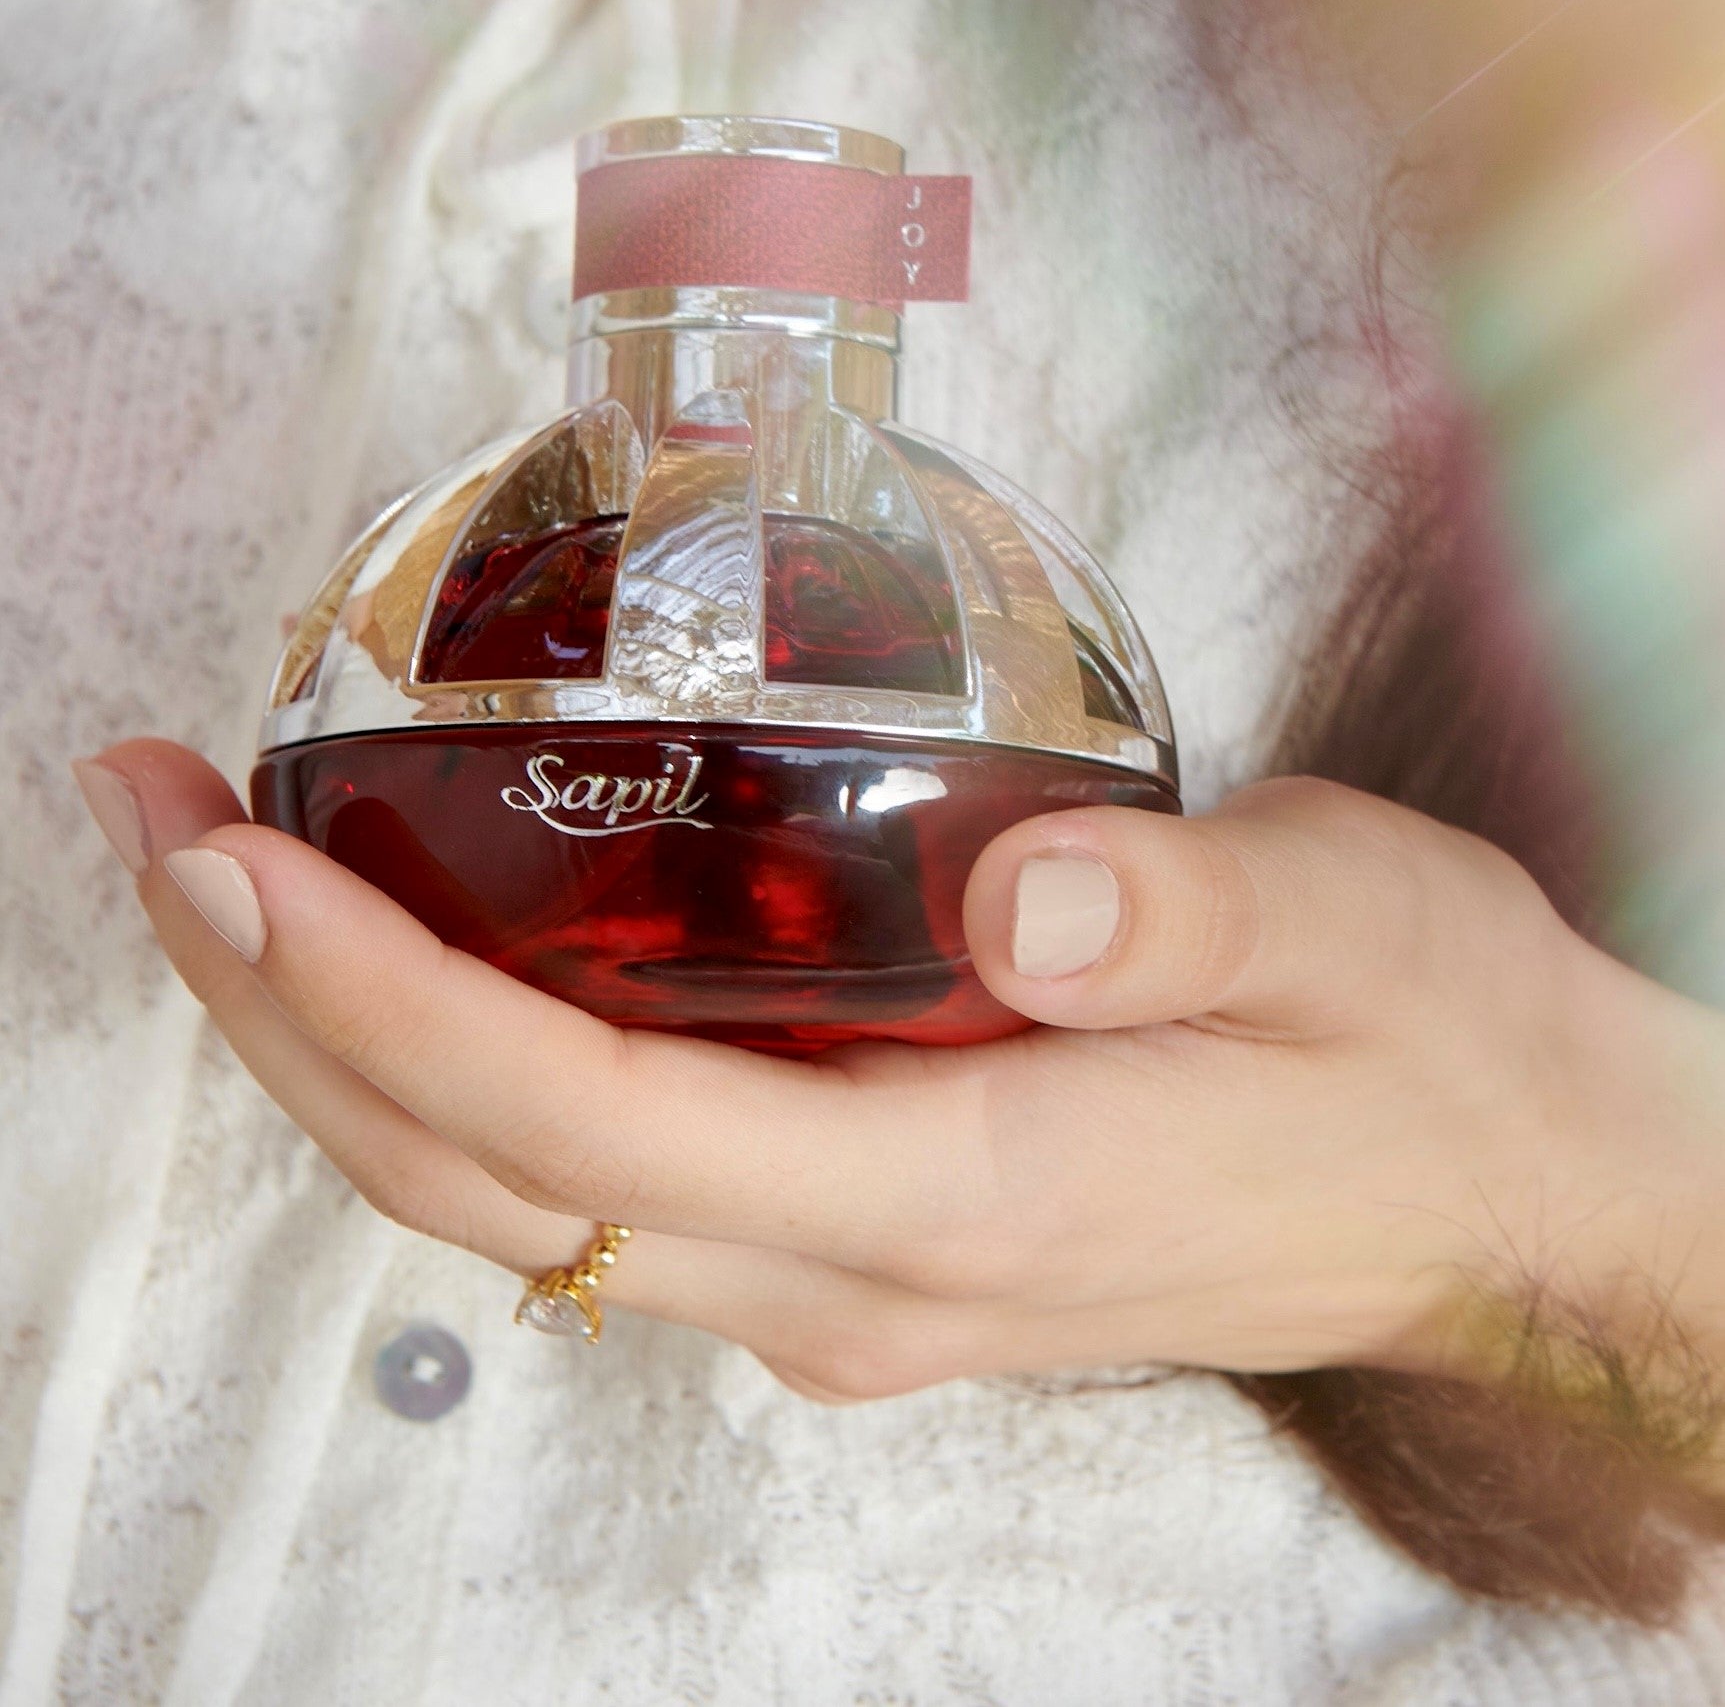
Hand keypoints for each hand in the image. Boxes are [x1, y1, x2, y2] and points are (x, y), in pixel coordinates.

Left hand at [76, 740, 1724, 1404]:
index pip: (589, 1130)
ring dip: (351, 1057)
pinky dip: (474, 1089)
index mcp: (960, 1196)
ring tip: (236, 887)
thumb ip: (1179, 910)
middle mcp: (864, 1278)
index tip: (226, 868)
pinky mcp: (872, 1248)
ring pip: (525, 1212)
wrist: (1507, 1187)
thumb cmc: (1426, 1042)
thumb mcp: (1344, 922)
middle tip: (156, 832)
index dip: (378, 1005)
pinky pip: (612, 1193)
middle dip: (285, 1022)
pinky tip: (432, 968)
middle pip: (490, 1193)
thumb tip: (1025, 893)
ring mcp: (856, 1286)